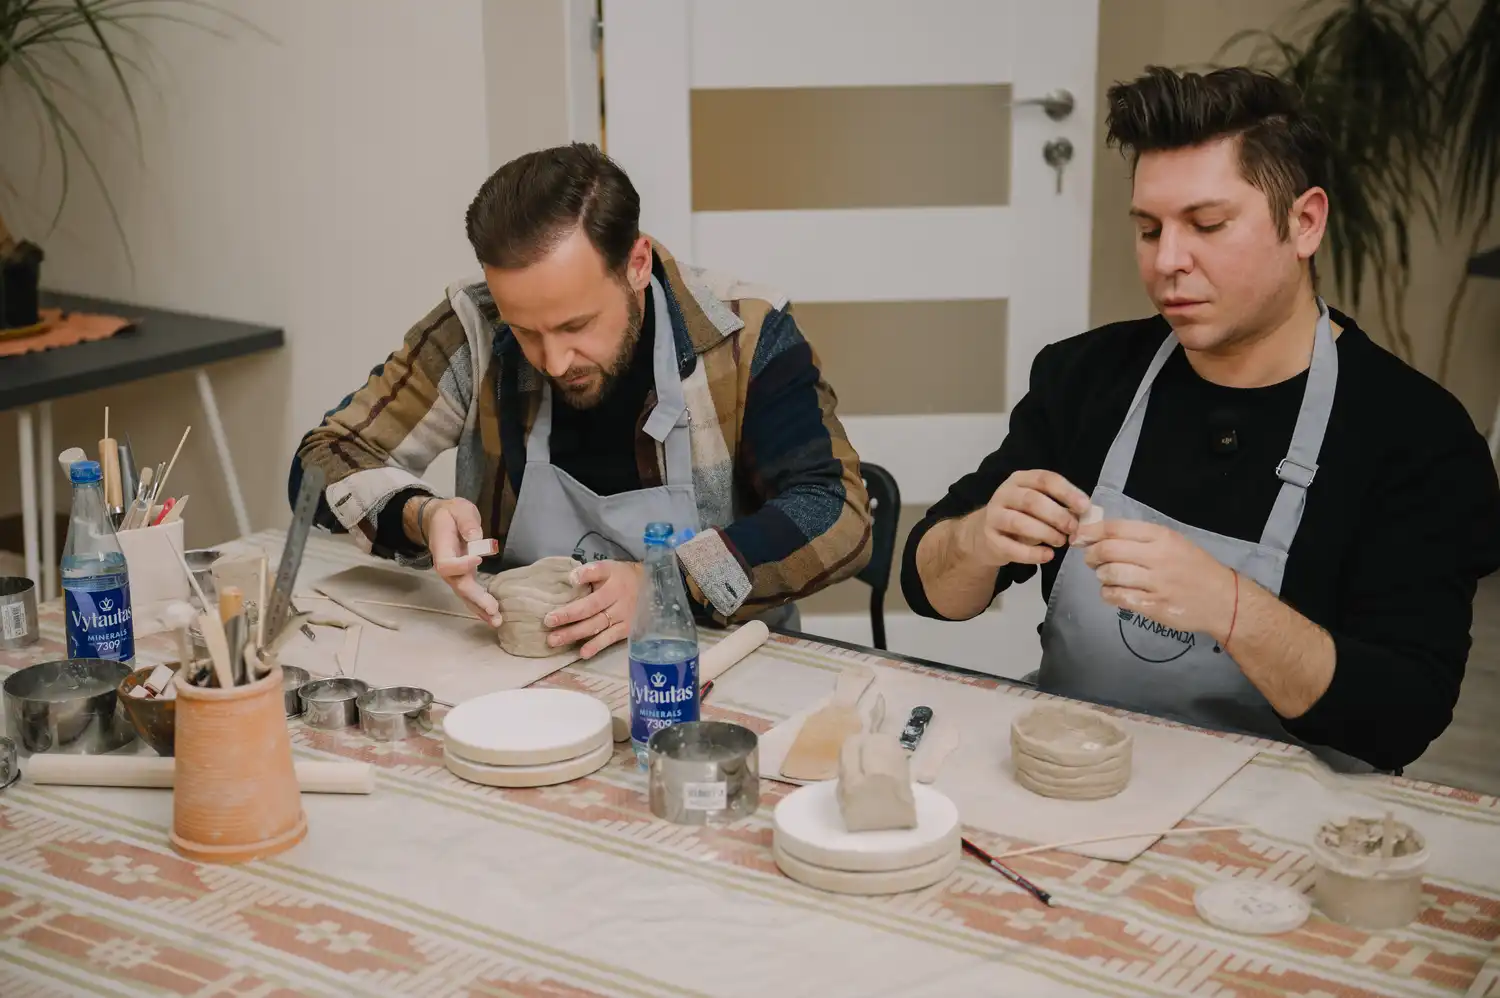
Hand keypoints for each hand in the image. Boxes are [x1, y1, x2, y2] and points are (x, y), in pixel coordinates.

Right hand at [408, 496, 501, 625]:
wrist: (438, 520)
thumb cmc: (450, 514)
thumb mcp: (458, 509)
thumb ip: (466, 523)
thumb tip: (476, 538)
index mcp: (442, 548)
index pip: (447, 564)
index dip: (461, 565)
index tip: (479, 558)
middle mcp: (446, 566)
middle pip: (458, 586)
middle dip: (476, 599)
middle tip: (493, 611)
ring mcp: (454, 574)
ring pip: (465, 595)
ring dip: (480, 609)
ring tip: (496, 621)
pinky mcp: (463, 577)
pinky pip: (470, 594)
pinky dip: (481, 606)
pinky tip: (493, 617)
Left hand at [543, 560, 642, 658]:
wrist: (652, 589)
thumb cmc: (621, 577)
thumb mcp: (609, 568)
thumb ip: (590, 572)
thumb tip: (571, 578)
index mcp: (612, 582)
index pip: (594, 585)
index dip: (579, 589)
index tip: (563, 593)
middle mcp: (618, 600)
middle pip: (590, 609)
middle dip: (568, 616)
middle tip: (548, 622)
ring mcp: (623, 617)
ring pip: (596, 626)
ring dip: (575, 634)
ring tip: (554, 640)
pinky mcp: (626, 630)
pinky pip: (609, 639)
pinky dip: (596, 646)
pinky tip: (583, 653)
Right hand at [962, 470, 1092, 567]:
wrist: (985, 534)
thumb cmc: (1021, 516)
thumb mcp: (1039, 505)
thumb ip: (1060, 507)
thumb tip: (1086, 516)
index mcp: (1020, 479)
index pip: (1045, 479)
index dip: (1067, 492)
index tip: (1084, 507)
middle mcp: (1004, 493)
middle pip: (1032, 500)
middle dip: (1057, 515)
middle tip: (1073, 529)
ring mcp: (993, 516)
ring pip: (1019, 522)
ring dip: (1045, 533)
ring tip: (1061, 542)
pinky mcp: (989, 538)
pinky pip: (1010, 547)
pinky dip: (1032, 554)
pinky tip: (1048, 556)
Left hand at [1075, 518, 1236, 637]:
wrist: (1223, 599)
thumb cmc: (1194, 567)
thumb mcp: (1174, 542)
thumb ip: (1140, 538)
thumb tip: (1099, 535)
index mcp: (1161, 537)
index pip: (1116, 528)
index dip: (1090, 532)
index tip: (1078, 537)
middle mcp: (1158, 557)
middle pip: (1108, 550)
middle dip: (1091, 555)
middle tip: (1091, 560)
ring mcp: (1156, 583)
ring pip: (1111, 574)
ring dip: (1101, 576)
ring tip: (1106, 576)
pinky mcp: (1154, 605)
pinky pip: (1119, 597)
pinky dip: (1109, 594)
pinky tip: (1113, 592)